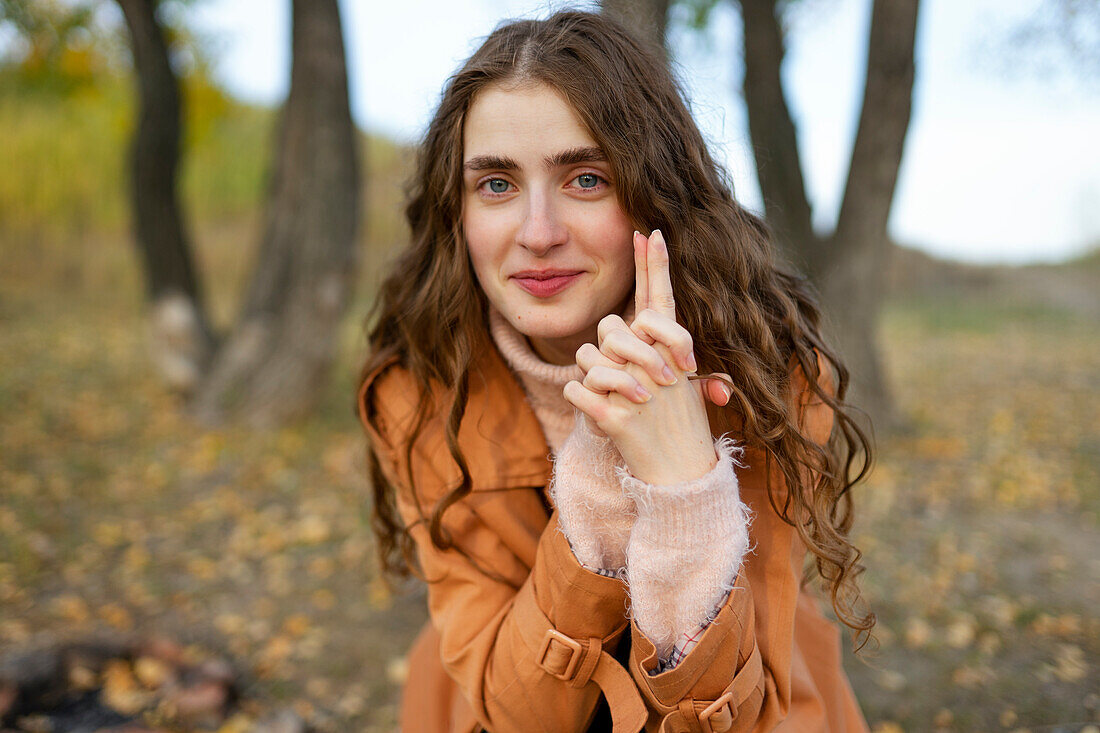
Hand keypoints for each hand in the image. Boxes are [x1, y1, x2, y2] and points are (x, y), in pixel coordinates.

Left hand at [564, 230, 725, 484]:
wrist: (682, 475)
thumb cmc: (679, 425)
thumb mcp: (682, 383)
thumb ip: (660, 350)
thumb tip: (634, 318)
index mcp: (672, 355)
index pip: (660, 300)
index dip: (654, 265)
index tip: (648, 232)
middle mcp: (657, 368)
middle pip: (610, 328)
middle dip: (607, 346)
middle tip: (625, 376)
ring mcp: (638, 394)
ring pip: (587, 355)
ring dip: (590, 373)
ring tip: (613, 396)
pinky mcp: (617, 420)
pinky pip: (575, 388)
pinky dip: (577, 396)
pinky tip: (593, 408)